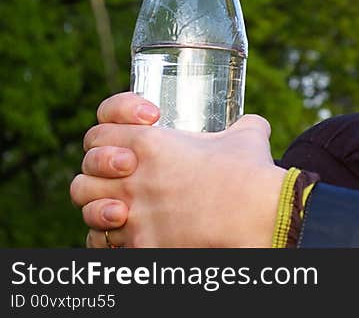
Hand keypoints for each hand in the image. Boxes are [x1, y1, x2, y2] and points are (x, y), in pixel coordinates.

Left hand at [70, 92, 285, 247]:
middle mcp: (134, 177)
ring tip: (120, 204)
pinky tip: (127, 231)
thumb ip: (244, 125)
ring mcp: (135, 213)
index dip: (113, 125)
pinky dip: (109, 238)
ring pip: (88, 206)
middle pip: (87, 167)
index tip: (141, 127)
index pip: (101, 129)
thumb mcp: (248, 135)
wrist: (257, 216)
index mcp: (152, 143)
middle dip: (100, 167)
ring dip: (99, 203)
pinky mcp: (141, 245)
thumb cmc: (251, 174)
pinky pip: (102, 243)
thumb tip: (252, 125)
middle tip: (124, 169)